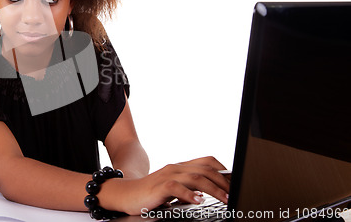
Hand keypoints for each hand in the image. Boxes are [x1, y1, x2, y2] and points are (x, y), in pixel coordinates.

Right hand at [100, 156, 229, 214]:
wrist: (126, 194)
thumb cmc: (151, 193)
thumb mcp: (174, 188)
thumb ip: (189, 187)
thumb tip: (208, 194)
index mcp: (181, 167)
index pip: (208, 161)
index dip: (224, 170)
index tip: (236, 182)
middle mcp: (176, 168)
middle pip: (206, 169)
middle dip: (224, 181)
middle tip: (234, 194)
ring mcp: (168, 175)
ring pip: (196, 178)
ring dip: (213, 189)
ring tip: (225, 199)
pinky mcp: (159, 186)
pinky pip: (177, 187)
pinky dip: (189, 194)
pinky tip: (198, 201)